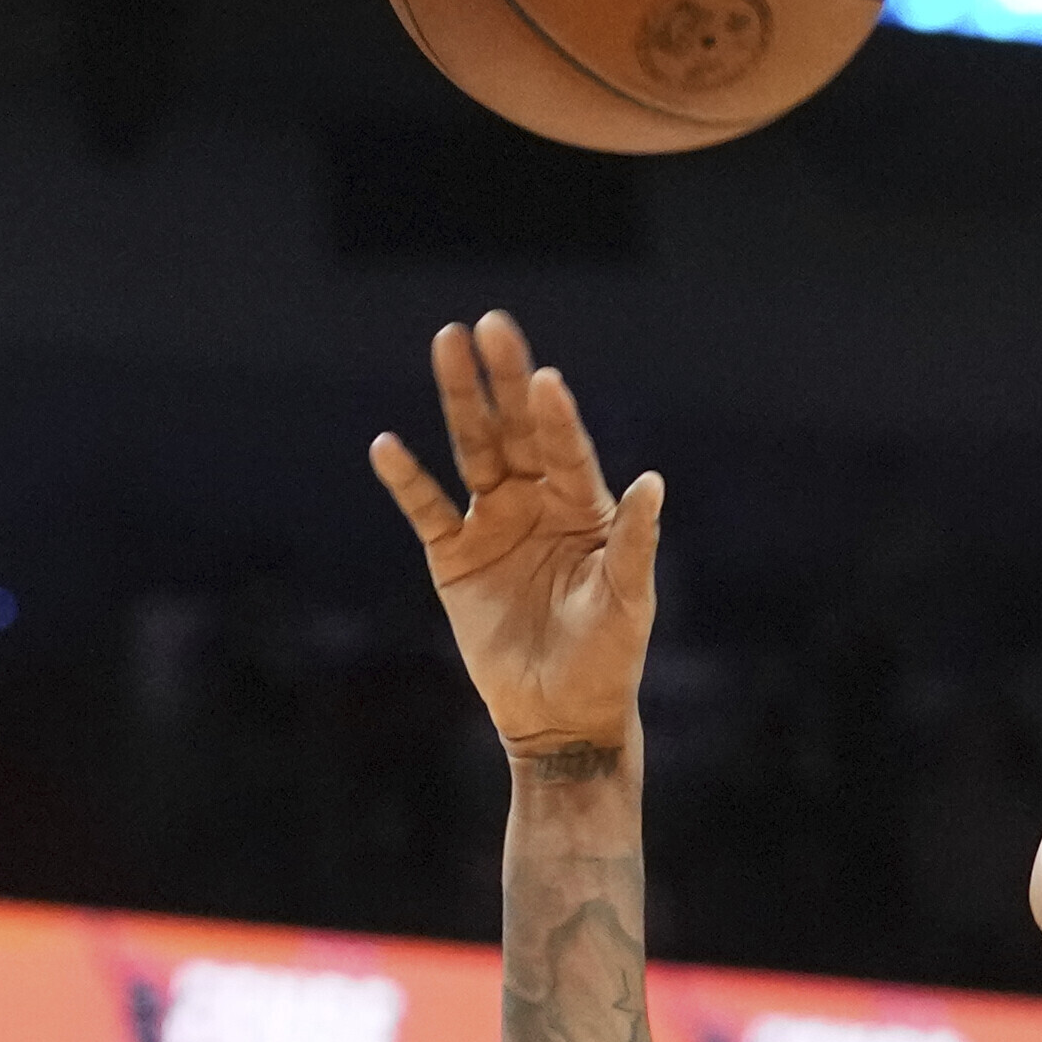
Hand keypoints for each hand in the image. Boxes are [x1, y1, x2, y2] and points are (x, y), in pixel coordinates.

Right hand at [367, 312, 661, 760]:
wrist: (560, 715)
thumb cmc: (608, 658)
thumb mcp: (628, 601)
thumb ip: (635, 542)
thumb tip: (654, 482)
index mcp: (585, 508)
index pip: (566, 449)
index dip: (555, 416)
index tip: (545, 378)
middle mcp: (537, 502)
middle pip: (515, 430)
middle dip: (502, 379)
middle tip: (489, 325)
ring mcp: (493, 524)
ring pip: (472, 450)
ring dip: (459, 401)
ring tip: (445, 344)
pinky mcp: (454, 558)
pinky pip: (426, 510)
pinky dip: (407, 481)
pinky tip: (387, 445)